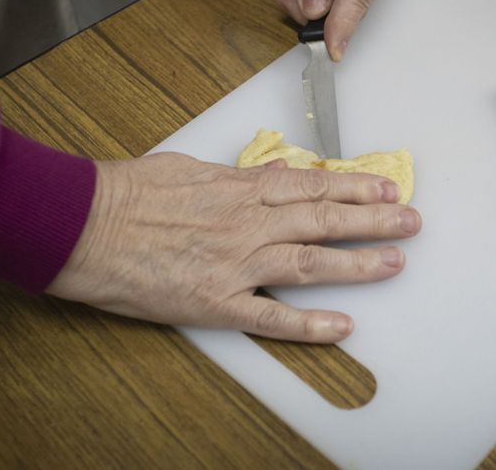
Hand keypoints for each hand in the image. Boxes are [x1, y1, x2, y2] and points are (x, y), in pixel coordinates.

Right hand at [46, 153, 420, 342]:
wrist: (84, 225)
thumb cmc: (128, 192)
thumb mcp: (188, 167)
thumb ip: (233, 176)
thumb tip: (265, 176)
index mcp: (240, 188)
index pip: (312, 185)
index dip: (354, 187)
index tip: (384, 187)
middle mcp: (248, 223)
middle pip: (324, 220)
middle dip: (374, 220)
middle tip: (410, 221)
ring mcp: (236, 264)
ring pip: (311, 263)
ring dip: (358, 264)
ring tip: (394, 263)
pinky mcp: (216, 302)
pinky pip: (272, 317)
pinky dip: (310, 325)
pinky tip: (343, 328)